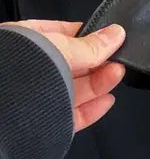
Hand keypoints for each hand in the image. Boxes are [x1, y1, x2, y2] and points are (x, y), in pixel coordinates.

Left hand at [4, 20, 125, 131]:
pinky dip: (90, 110)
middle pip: (71, 65)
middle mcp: (28, 72)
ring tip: (117, 75)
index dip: (88, 35)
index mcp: (24, 43)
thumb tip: (118, 33)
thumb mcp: (59, 47)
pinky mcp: (41, 125)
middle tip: (119, 59)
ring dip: (98, 82)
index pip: (61, 35)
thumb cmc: (20, 68)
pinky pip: (69, 116)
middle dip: (98, 62)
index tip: (111, 38)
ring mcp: (34, 99)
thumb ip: (90, 45)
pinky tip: (106, 101)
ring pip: (72, 90)